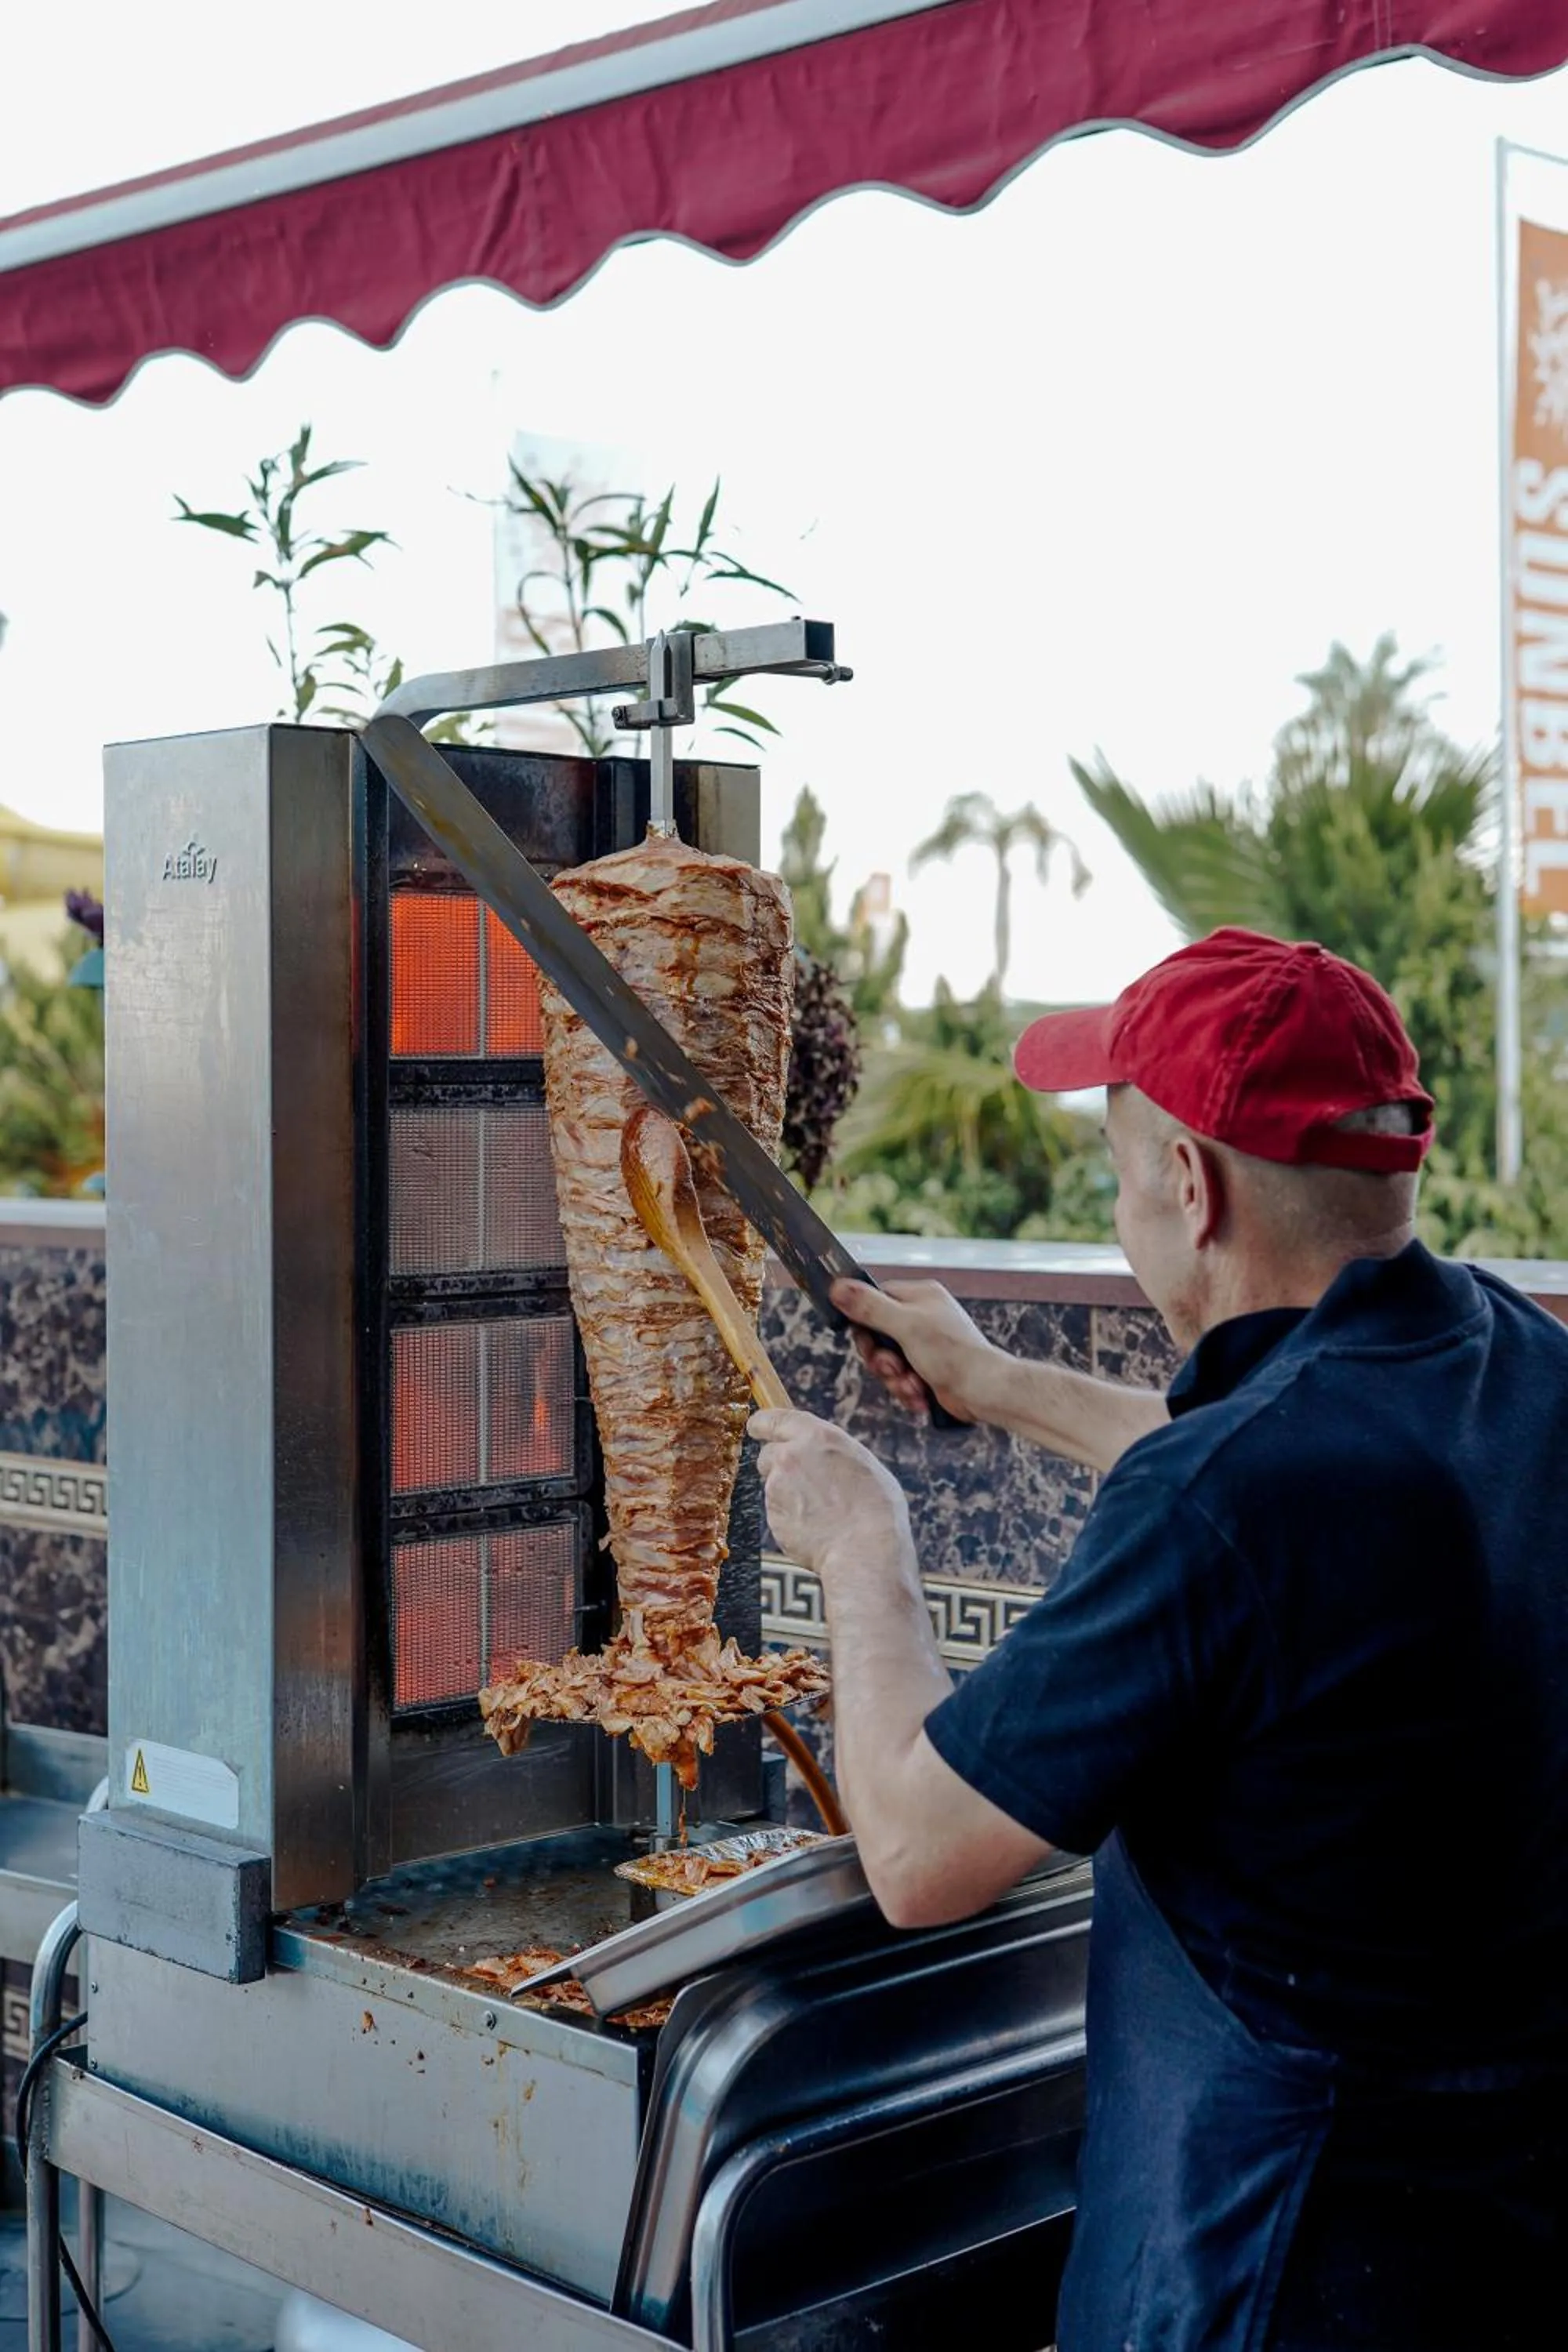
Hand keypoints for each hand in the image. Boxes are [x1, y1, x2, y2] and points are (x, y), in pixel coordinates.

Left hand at [750, 1408, 911, 1578]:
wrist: (865, 1549)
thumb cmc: (876, 1508)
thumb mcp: (861, 1463)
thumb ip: (832, 1454)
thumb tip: (821, 1457)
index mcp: (816, 1436)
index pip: (774, 1419)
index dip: (763, 1424)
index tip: (756, 1427)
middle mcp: (790, 1456)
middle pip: (768, 1454)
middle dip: (778, 1466)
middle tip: (802, 1483)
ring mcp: (777, 1487)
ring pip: (774, 1486)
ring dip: (788, 1495)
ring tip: (822, 1513)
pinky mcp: (773, 1515)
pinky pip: (778, 1513)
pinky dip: (791, 1519)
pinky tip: (816, 1528)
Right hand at [831, 1278, 993, 1423]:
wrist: (984, 1391)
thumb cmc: (953, 1354)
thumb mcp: (905, 1326)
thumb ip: (869, 1307)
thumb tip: (837, 1287)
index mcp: (919, 1296)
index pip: (874, 1300)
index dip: (865, 1324)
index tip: (868, 1341)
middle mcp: (922, 1317)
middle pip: (876, 1335)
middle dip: (881, 1360)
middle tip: (893, 1368)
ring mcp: (925, 1344)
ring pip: (887, 1361)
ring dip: (895, 1380)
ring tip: (913, 1385)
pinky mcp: (928, 1369)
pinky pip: (901, 1379)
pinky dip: (907, 1391)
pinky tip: (920, 1396)